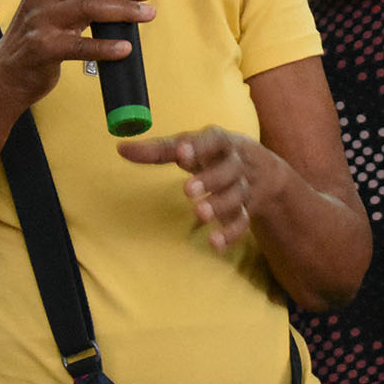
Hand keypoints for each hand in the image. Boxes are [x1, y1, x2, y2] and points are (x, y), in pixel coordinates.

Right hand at [0, 0, 153, 105]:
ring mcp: (40, 20)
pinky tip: (125, 48)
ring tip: (147, 14)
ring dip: (124, 9)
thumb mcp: (51, 7)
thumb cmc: (39, 38)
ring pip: (89, 6)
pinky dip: (106, 47)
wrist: (7, 75)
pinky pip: (81, 45)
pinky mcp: (42, 48)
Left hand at [118, 126, 276, 251]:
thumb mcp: (191, 147)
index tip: (181, 154)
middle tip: (188, 190)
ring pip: (236, 197)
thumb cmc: (213, 155)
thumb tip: (120, 148)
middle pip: (228, 170)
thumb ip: (158, 149)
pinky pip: (242, 223)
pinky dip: (229, 234)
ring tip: (199, 214)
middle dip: (210, 179)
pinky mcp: (247, 210)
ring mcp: (243, 188)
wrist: (263, 171)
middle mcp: (236, 164)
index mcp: (221, 143)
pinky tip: (214, 243)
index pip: (213, 140)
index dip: (199, 147)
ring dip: (219, 205)